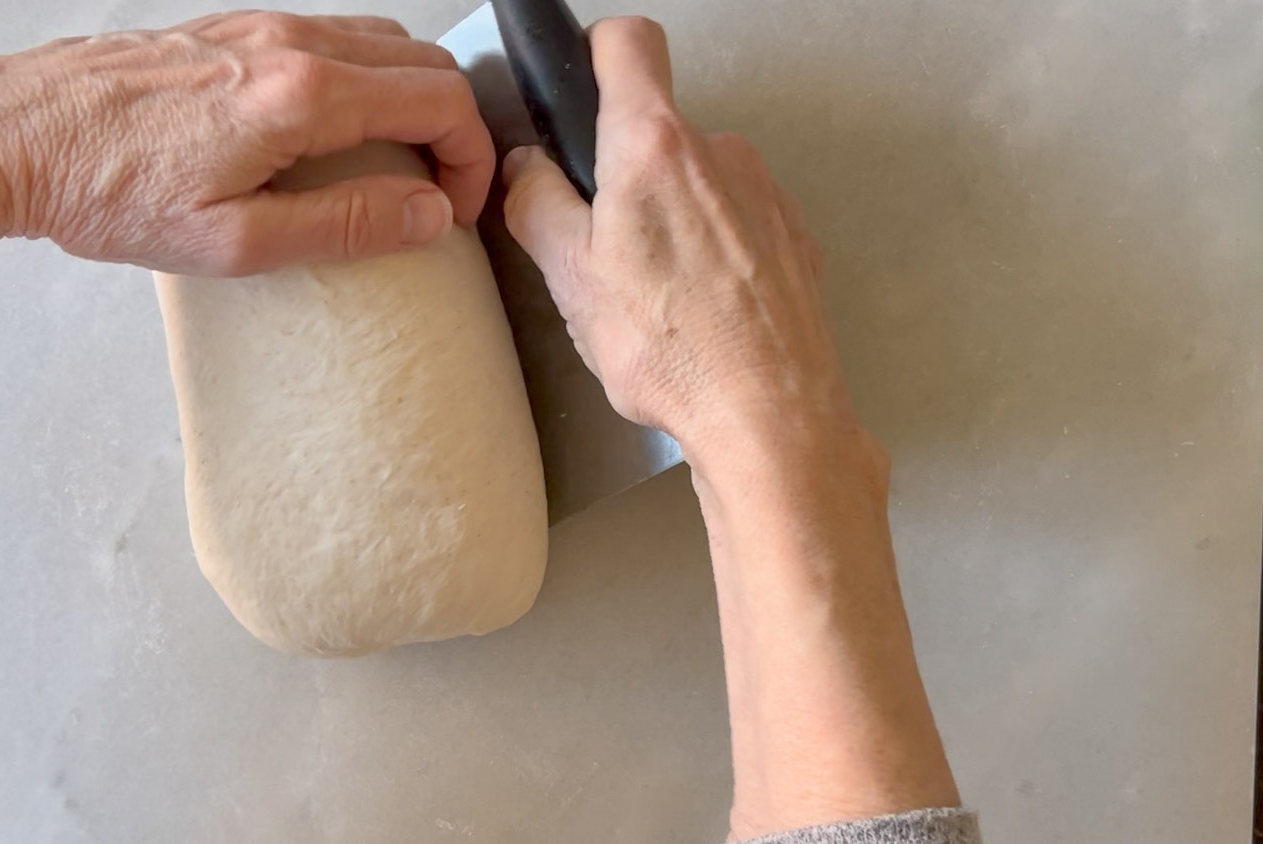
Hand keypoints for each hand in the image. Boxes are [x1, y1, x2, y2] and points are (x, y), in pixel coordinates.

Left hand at [0, 12, 493, 274]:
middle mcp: (290, 43)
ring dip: (411, 99)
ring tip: (396, 166)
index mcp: (302, 96)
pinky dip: (364, 81)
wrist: (12, 137)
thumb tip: (431, 214)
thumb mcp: (236, 241)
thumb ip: (347, 224)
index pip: (440, 102)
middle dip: (454, 129)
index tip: (458, 210)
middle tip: (438, 194)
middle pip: (423, 63)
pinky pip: (331, 38)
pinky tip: (336, 134)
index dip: (472, 160)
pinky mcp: (229, 29)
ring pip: (382, 44)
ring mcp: (259, 27)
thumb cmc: (108, 193)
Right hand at [502, 17, 858, 462]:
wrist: (770, 416)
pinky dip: (713, 256)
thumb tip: (526, 171)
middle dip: (625, 176)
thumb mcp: (570, 278)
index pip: (629, 44)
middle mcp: (721, 154)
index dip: (597, 53)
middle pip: (659, 130)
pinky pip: (737, 225)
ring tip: (655, 297)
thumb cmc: (675, 352)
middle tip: (603, 248)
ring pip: (700, 184)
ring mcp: (765, 196)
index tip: (582, 84)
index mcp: (654, 147)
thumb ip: (537, 204)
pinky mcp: (794, 240)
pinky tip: (700, 314)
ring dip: (672, 222)